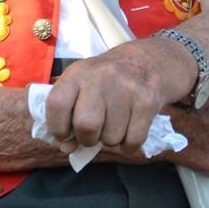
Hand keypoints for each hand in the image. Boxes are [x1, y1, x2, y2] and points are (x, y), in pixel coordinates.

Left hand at [45, 38, 196, 155]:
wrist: (152, 59)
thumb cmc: (111, 78)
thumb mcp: (86, 84)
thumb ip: (71, 114)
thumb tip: (66, 148)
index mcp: (79, 71)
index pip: (57, 104)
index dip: (57, 127)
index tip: (65, 134)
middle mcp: (101, 76)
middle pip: (85, 125)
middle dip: (88, 138)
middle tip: (95, 133)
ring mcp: (126, 87)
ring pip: (111, 138)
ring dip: (112, 140)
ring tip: (117, 123)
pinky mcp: (148, 100)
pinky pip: (133, 142)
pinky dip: (130, 145)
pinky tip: (131, 128)